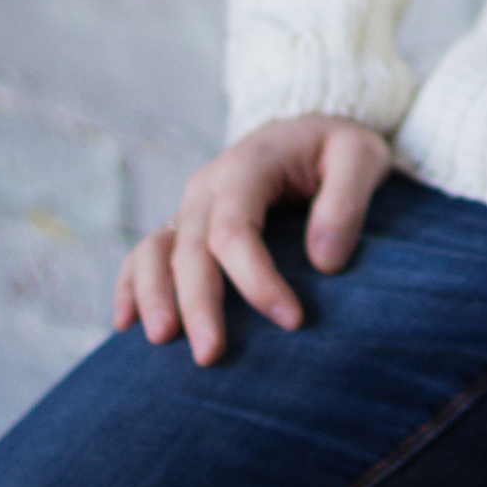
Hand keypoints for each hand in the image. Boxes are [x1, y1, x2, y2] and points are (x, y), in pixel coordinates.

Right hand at [113, 114, 392, 366]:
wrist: (309, 130)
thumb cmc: (338, 147)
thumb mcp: (360, 156)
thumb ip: (346, 202)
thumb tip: (325, 263)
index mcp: (247, 166)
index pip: (236, 228)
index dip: (256, 278)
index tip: (291, 320)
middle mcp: (207, 187)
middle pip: (190, 249)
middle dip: (198, 304)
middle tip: (210, 355)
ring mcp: (190, 207)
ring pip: (154, 250)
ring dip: (153, 295)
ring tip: (161, 340)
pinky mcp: (185, 226)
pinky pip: (145, 255)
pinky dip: (131, 285)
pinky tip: (126, 324)